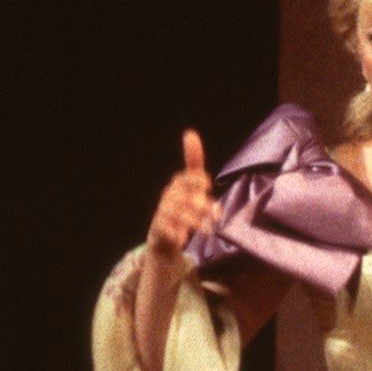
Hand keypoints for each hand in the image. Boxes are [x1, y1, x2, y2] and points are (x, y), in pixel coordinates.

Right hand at [147, 130, 217, 268]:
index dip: (198, 181)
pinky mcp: (158, 227)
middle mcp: (169, 195)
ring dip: (196, 222)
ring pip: (181, 215)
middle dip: (202, 205)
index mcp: (178, 183)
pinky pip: (170, 229)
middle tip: (213, 213)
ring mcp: (163, 211)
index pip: (188, 177)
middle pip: (188, 198)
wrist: (163, 236)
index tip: (207, 185)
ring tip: (208, 230)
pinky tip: (184, 237)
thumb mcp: (191, 186)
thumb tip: (190, 133)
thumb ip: (195, 166)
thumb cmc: (182, 206)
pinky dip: (179, 234)